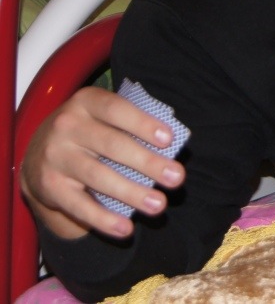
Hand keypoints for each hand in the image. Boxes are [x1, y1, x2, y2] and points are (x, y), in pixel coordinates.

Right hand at [20, 86, 185, 238]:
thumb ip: (133, 124)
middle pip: (112, 145)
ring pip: (98, 177)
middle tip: (177, 177)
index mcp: (86, 102)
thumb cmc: (91, 130)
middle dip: (147, 163)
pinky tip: (126, 229)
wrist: (39, 152)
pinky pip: (79, 206)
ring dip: (132, 193)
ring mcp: (56, 157)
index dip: (143, 124)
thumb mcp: (105, 117)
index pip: (116, 109)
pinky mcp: (49, 186)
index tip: (169, 139)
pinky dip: (103, 219)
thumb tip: (172, 145)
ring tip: (159, 204)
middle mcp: (67, 126)